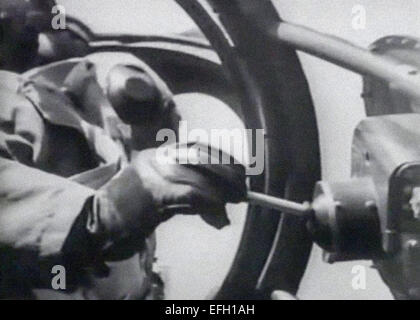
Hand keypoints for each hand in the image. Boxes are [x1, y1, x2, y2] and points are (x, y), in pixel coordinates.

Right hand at [131, 144, 246, 228]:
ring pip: (199, 177)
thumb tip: (220, 198)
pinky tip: (218, 215)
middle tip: (242, 192)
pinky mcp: (154, 194)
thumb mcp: (158, 191)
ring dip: (222, 193)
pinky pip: (191, 194)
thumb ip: (185, 189)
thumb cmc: (129, 211)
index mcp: (157, 154)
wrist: (97, 224)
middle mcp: (156, 159)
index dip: (223, 158)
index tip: (240, 171)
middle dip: (228, 174)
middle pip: (202, 159)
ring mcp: (153, 174)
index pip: (197, 147)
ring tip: (232, 203)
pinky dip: (209, 203)